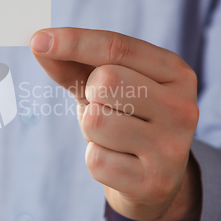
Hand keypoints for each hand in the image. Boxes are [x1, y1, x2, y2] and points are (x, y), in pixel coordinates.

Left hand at [30, 28, 201, 220]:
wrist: (154, 178)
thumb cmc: (126, 119)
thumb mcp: (106, 87)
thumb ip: (75, 63)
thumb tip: (39, 43)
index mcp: (176, 72)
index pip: (117, 47)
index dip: (73, 41)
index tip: (37, 39)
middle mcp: (183, 107)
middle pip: (105, 81)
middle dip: (91, 94)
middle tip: (106, 108)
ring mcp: (172, 147)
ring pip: (95, 121)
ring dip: (91, 130)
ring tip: (113, 137)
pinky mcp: (154, 181)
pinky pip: (95, 160)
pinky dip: (95, 158)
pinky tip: (118, 162)